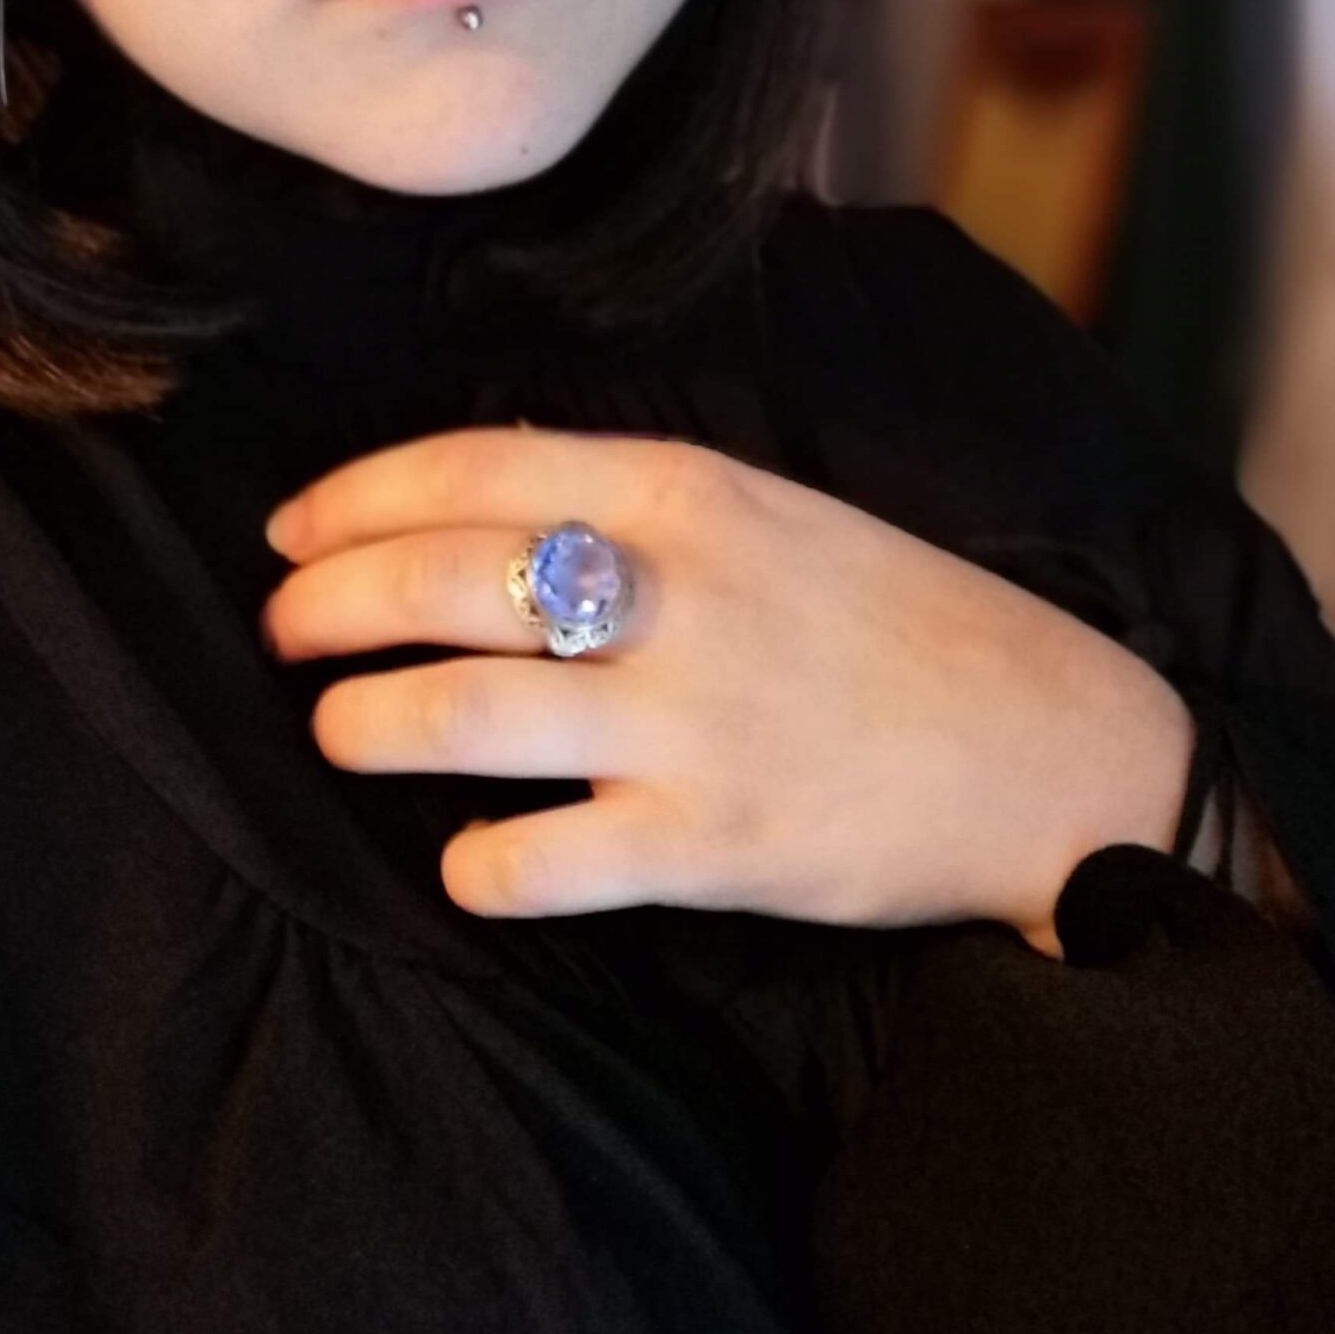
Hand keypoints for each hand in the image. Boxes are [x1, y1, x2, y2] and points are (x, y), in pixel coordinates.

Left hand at [260, 427, 1197, 955]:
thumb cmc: (894, 621)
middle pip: (439, 582)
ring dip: (366, 723)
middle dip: (326, 608)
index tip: (289, 531)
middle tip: (284, 635)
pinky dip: (475, 866)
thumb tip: (464, 516)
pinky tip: (462, 863)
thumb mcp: (770, 512)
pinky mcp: (716, 841)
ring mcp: (694, 719)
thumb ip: (630, 504)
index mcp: (688, 490)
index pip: (470, 467)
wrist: (1050, 745)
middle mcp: (678, 592)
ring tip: (338, 729)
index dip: (353, 499)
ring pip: (463, 713)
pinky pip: (543, 861)